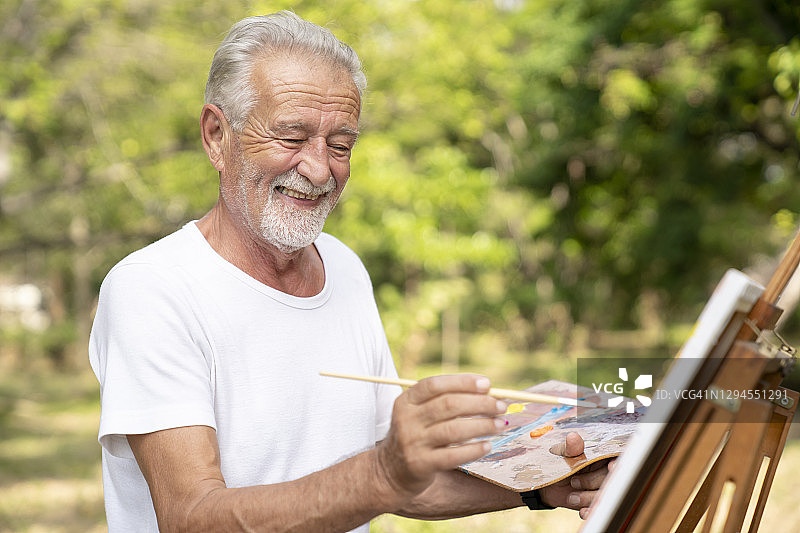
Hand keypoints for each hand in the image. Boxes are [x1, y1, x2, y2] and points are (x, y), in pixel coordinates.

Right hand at [376, 374, 505, 502]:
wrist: (390, 471)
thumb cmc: (416, 435)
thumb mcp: (419, 413)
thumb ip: (445, 400)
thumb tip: (487, 391)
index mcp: (407, 401)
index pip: (435, 385)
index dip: (462, 382)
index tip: (487, 384)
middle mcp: (407, 419)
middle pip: (448, 405)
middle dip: (480, 403)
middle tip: (500, 406)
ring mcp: (413, 443)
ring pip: (454, 430)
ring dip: (482, 426)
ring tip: (500, 424)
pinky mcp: (421, 464)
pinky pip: (453, 455)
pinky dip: (474, 450)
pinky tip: (487, 446)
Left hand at [540, 432, 613, 518]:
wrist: (548, 484)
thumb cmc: (558, 463)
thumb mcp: (561, 454)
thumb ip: (569, 448)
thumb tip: (573, 438)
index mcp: (603, 453)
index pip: (619, 456)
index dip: (618, 462)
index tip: (612, 466)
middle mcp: (608, 470)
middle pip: (612, 477)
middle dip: (593, 482)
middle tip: (574, 482)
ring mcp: (605, 487)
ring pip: (607, 494)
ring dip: (588, 498)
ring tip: (571, 497)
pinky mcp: (599, 502)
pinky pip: (601, 509)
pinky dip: (593, 511)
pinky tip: (582, 512)